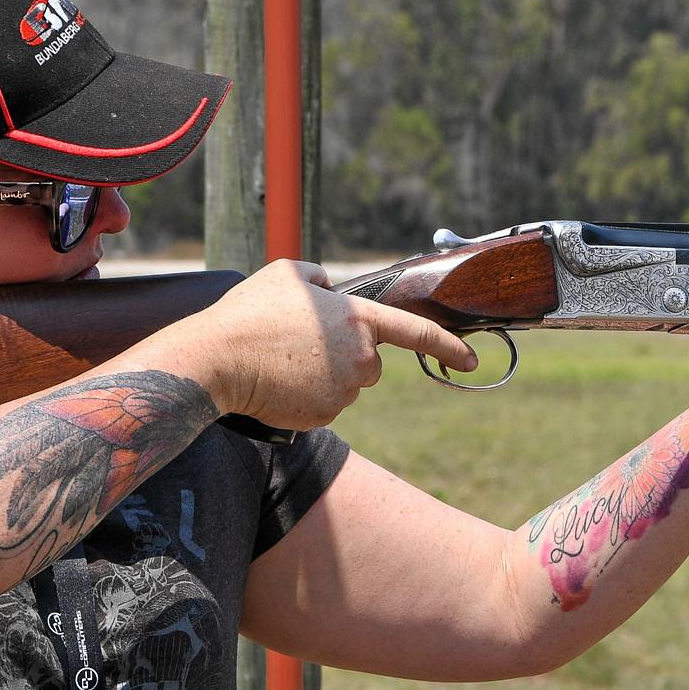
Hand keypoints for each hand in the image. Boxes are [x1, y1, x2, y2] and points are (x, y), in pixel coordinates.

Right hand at [160, 260, 477, 430]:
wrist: (217, 360)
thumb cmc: (249, 314)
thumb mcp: (287, 273)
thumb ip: (321, 280)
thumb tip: (331, 292)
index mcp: (358, 319)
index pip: (416, 332)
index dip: (449, 346)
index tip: (472, 359)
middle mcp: (359, 358)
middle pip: (369, 363)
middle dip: (345, 356)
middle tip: (300, 345)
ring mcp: (343, 391)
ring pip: (345, 385)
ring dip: (322, 375)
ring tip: (282, 361)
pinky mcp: (323, 416)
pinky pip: (324, 406)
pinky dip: (306, 397)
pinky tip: (279, 383)